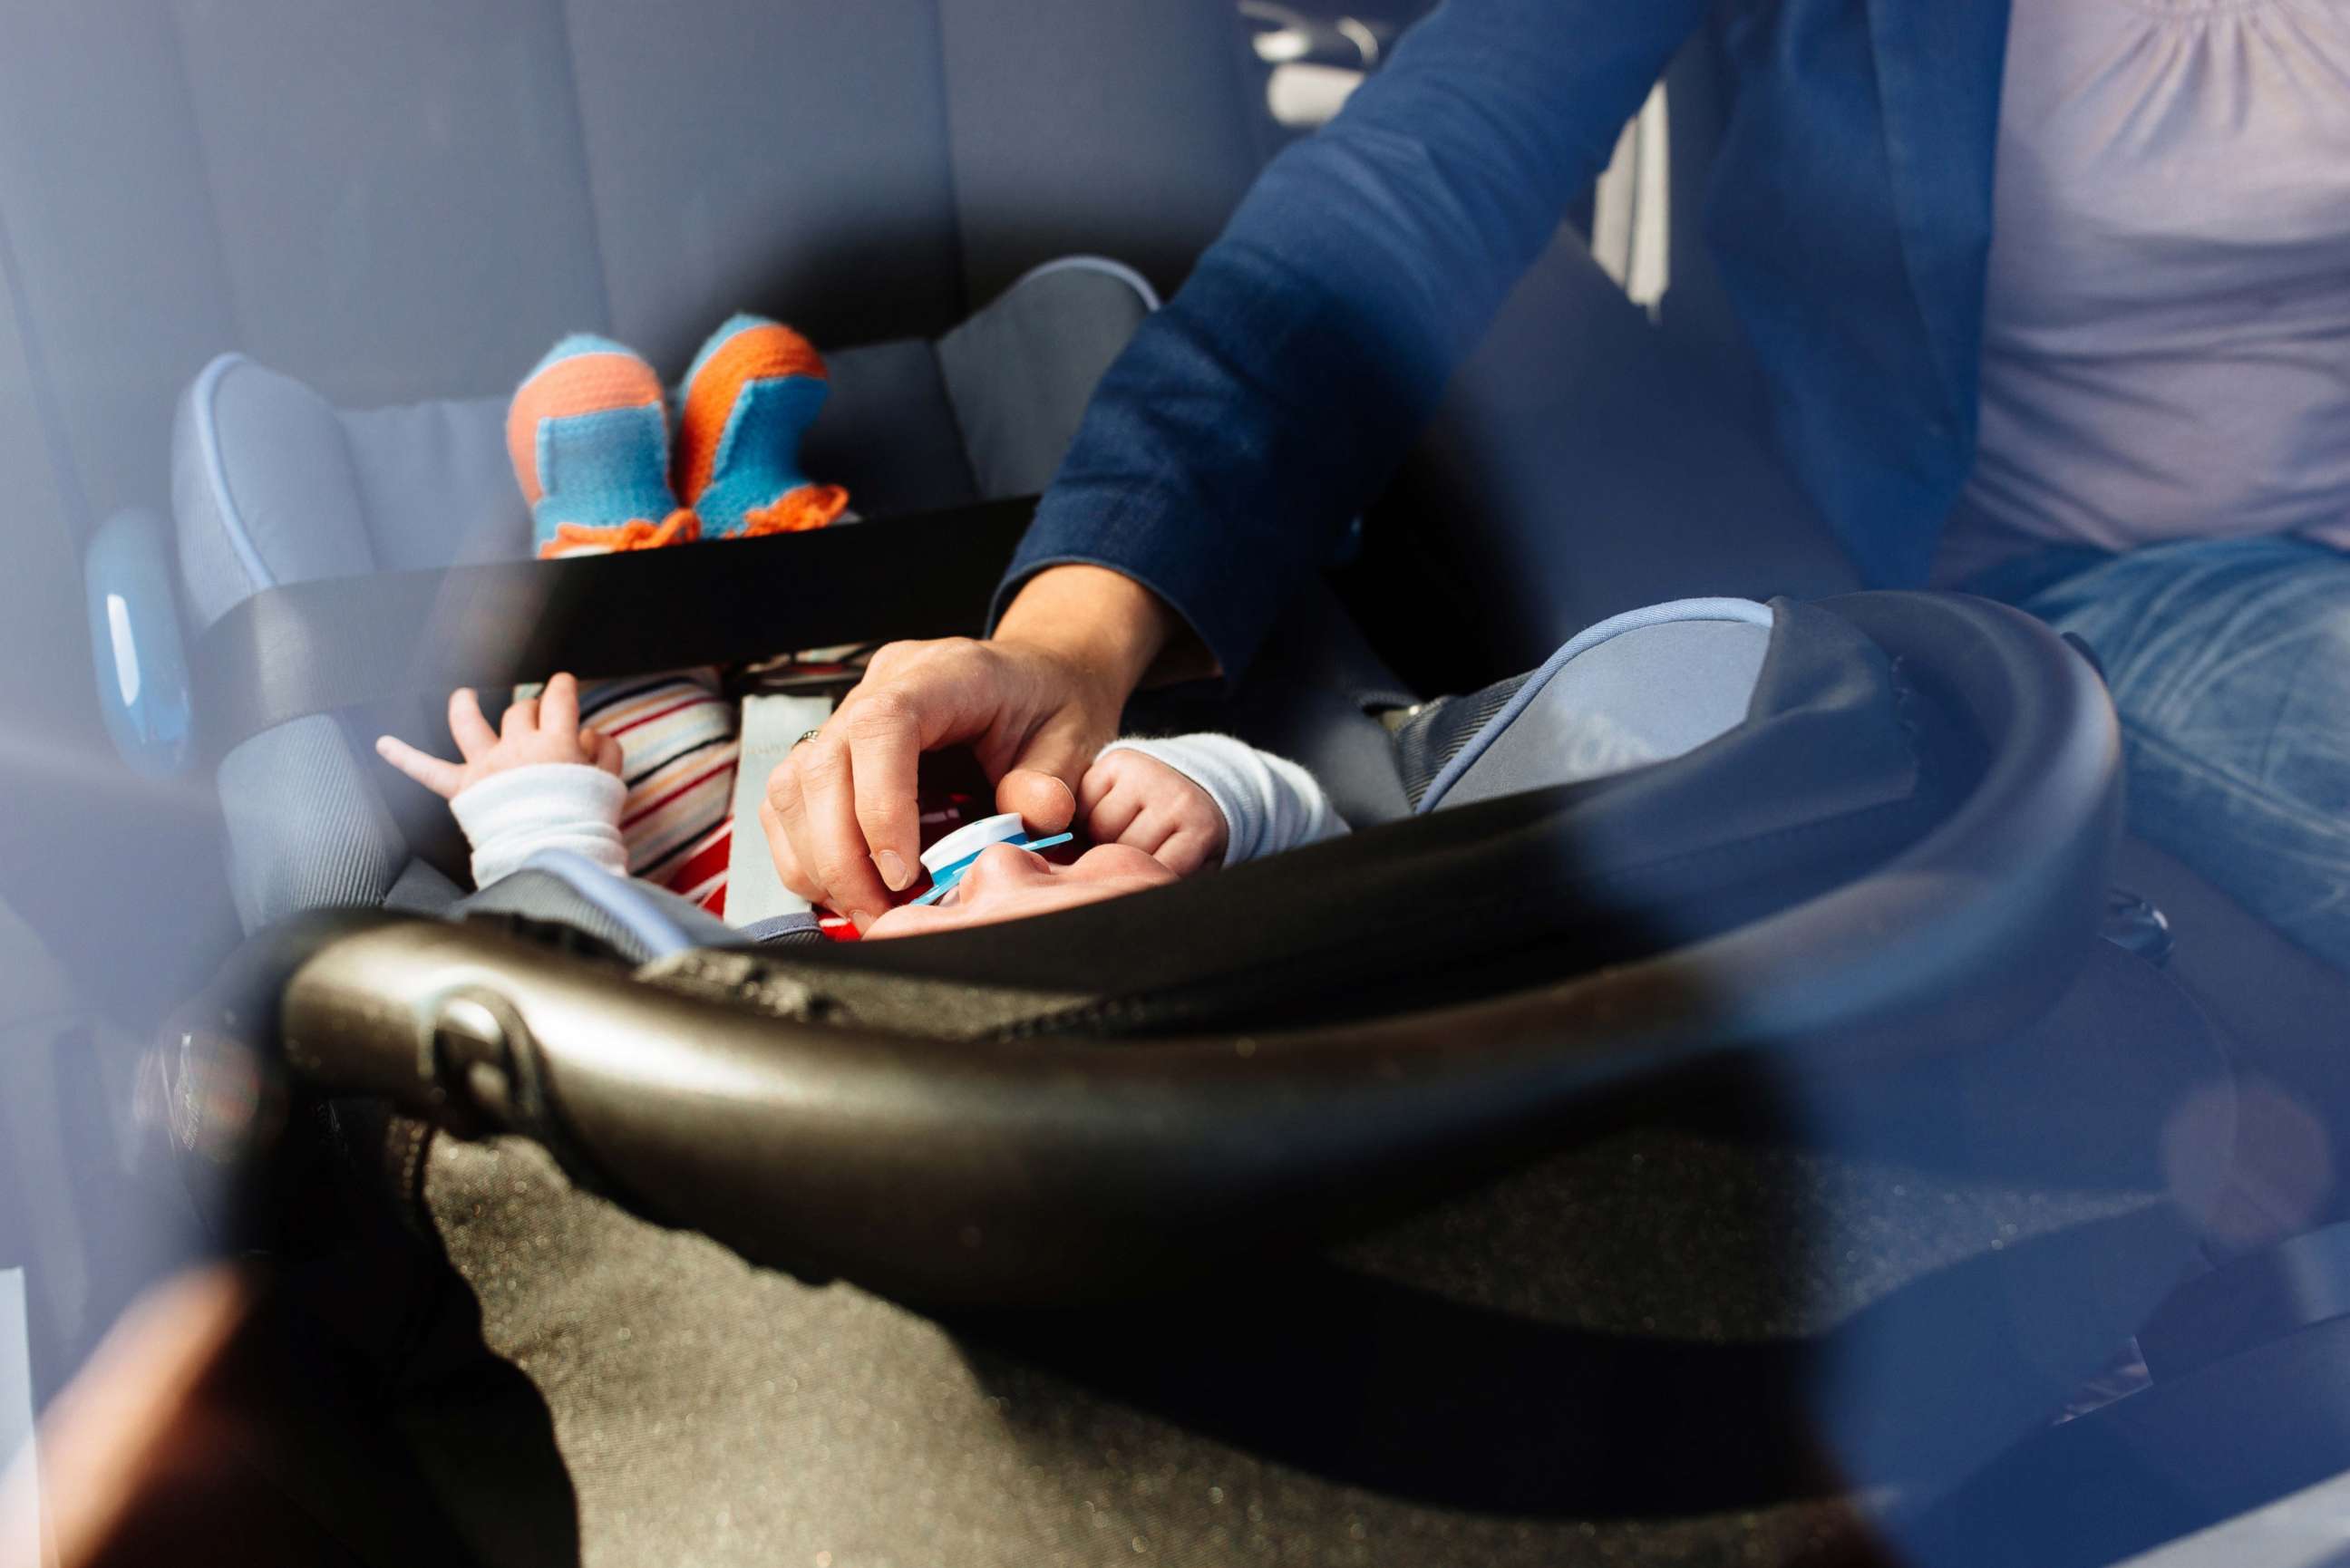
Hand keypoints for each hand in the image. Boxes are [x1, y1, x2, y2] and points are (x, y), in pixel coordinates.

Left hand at [375, 672, 622, 798]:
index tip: (564, 684)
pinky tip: (384, 744)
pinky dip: (405, 758)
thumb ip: (605, 752)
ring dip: (465, 705)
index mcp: (556, 742)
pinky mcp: (464, 791)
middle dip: (529, 708)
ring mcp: (486, 766)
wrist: (553, 854)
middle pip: (519, 711)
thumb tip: (591, 736)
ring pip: (470, 722)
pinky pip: (428, 771)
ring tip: (463, 696)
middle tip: (537, 714)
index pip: (559, 698)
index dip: (563, 686)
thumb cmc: (585, 821)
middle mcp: (517, 747)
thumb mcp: (610, 783)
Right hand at [762, 565, 1206, 930]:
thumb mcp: (1073, 734)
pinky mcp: (832, 753)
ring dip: (819, 864)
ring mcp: (846, 718)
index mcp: (941, 674)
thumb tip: (1031, 816)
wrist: (1034, 678)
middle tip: (884, 916)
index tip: (901, 872)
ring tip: (869, 910)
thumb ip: (1052, 776)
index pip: (880, 727)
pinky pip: (790, 806)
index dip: (879, 804)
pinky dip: (809, 857)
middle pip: (818, 768)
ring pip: (791, 790)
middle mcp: (879, 688)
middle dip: (842, 858)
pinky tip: (849, 890)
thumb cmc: (1046, 702)